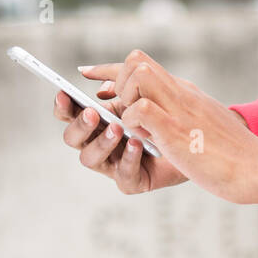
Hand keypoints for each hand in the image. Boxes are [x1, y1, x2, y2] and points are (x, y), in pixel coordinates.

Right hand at [53, 83, 188, 194]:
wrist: (195, 139)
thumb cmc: (162, 114)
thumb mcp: (139, 92)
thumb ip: (118, 82)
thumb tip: (91, 76)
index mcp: (96, 120)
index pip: (70, 114)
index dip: (63, 106)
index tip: (65, 93)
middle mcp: (99, 142)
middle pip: (72, 138)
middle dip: (79, 125)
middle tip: (93, 113)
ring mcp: (113, 163)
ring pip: (90, 158)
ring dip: (101, 142)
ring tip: (117, 128)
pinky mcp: (132, 181)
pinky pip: (123, 175)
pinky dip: (128, 158)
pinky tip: (136, 144)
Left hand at [78, 49, 257, 205]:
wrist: (257, 167)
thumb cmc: (231, 154)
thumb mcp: (202, 125)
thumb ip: (177, 116)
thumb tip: (148, 119)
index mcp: (185, 92)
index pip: (142, 64)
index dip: (110, 69)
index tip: (89, 74)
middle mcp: (180, 93)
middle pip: (136, 60)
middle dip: (115, 83)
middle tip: (119, 111)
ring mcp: (178, 109)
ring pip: (138, 75)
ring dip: (125, 100)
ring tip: (134, 126)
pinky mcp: (176, 130)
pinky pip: (140, 109)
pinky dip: (132, 122)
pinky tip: (142, 140)